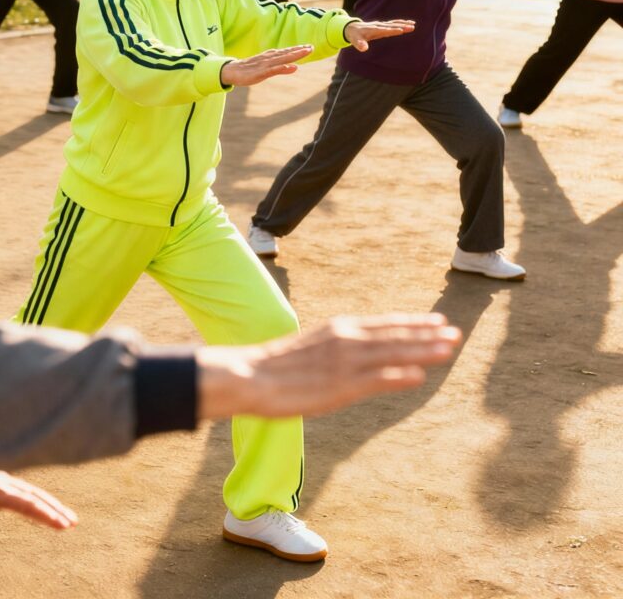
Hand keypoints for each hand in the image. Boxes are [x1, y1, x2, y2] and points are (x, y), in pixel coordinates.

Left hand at [0, 472, 77, 540]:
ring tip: (63, 514)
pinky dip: (35, 495)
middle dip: (54, 508)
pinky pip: (20, 486)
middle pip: (33, 495)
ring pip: (28, 489)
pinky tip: (36, 499)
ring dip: (47, 501)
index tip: (64, 525)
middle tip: (73, 522)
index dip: (46, 515)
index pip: (26, 503)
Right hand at [196, 314, 461, 420]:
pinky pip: (377, 378)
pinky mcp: (340, 384)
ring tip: (450, 348)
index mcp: (338, 328)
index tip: (438, 321)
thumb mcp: (313, 349)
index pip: (384, 323)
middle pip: (394, 334)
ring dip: (423, 349)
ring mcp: (344, 361)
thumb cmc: (277, 367)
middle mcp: (345, 338)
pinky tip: (420, 375)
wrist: (251, 375)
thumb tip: (359, 355)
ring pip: (393, 352)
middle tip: (455, 332)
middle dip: (427, 333)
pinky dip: (400, 374)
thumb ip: (339, 349)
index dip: (413, 323)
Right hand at [219, 45, 313, 85]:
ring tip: (305, 52)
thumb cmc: (250, 70)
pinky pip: (274, 69)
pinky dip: (283, 67)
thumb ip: (281, 68)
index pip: (287, 52)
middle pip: (287, 53)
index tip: (310, 46)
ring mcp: (265, 64)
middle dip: (299, 50)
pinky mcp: (261, 72)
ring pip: (282, 58)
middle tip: (311, 47)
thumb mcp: (267, 69)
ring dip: (294, 55)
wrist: (232, 71)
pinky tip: (292, 66)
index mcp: (271, 56)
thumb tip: (295, 67)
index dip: (298, 49)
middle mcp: (269, 58)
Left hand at [342, 19, 414, 51]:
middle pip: (392, 26)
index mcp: (374, 30)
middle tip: (411, 27)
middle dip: (401, 26)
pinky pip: (393, 23)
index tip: (400, 30)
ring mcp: (381, 25)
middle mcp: (379, 26)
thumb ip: (360, 44)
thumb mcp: (355, 41)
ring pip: (394, 23)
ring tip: (413, 25)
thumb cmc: (354, 35)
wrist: (352, 28)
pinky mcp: (382, 26)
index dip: (392, 30)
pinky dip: (401, 23)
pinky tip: (408, 23)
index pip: (384, 30)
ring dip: (403, 24)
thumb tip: (363, 49)